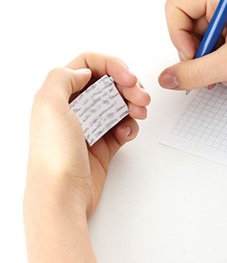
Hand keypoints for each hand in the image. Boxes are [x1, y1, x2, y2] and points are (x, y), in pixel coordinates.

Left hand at [25, 52, 150, 216]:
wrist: (62, 196)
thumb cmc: (54, 155)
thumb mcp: (48, 104)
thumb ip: (63, 77)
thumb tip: (84, 72)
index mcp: (58, 95)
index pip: (89, 66)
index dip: (112, 66)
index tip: (128, 78)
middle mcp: (73, 109)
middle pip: (107, 85)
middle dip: (128, 86)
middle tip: (142, 97)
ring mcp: (89, 128)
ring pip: (117, 105)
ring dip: (133, 105)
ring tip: (140, 113)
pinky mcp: (101, 146)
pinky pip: (121, 128)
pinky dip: (129, 126)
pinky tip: (127, 132)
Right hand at [158, 0, 226, 90]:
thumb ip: (195, 72)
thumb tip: (168, 78)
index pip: (176, 8)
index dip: (177, 36)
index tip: (190, 57)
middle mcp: (221, 0)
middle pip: (186, 27)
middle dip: (195, 56)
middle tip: (205, 72)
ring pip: (198, 39)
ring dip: (206, 63)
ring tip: (223, 76)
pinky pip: (212, 44)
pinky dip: (217, 62)